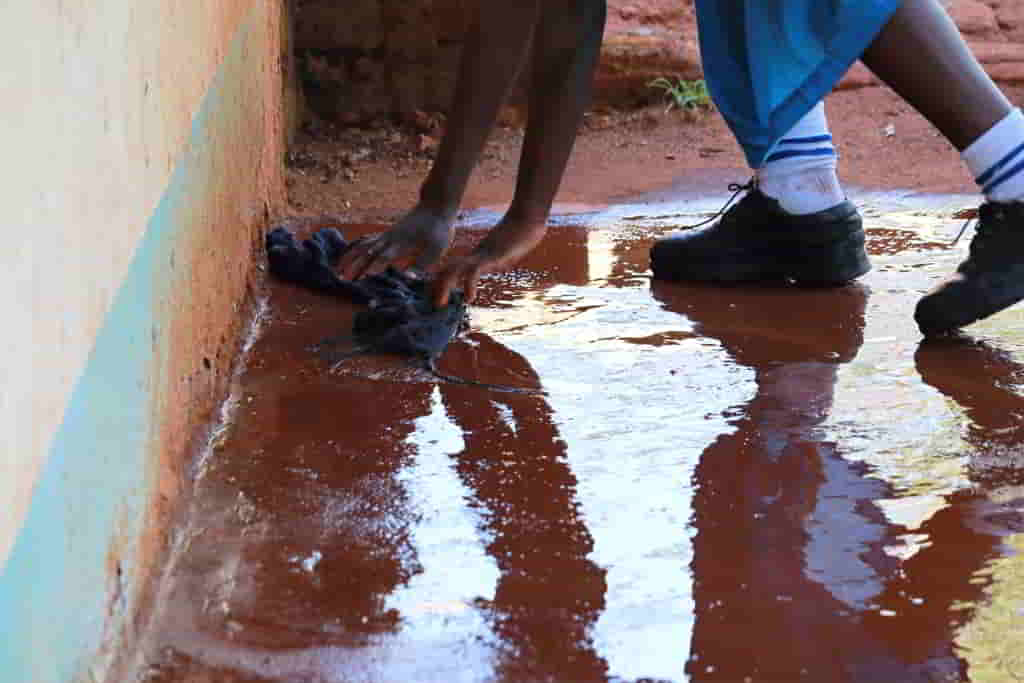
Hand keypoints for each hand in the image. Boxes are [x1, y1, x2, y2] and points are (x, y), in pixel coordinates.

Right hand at [340, 204, 456, 279]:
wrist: (435, 207)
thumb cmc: (438, 230)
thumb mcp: (436, 249)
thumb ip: (422, 263)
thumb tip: (409, 278)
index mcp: (401, 243)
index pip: (382, 256)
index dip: (372, 266)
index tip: (361, 279)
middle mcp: (389, 239)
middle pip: (367, 252)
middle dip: (354, 266)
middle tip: (343, 280)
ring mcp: (386, 235)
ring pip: (362, 246)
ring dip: (350, 258)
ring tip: (338, 270)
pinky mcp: (386, 234)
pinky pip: (365, 241)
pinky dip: (354, 248)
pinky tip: (347, 255)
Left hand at [433, 216, 547, 306]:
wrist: (528, 215)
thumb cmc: (523, 230)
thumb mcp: (511, 247)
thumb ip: (507, 252)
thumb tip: (510, 255)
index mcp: (480, 254)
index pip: (456, 267)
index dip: (444, 280)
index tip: (438, 295)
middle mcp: (477, 254)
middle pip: (450, 269)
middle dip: (439, 286)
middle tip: (433, 304)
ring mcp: (483, 254)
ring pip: (455, 269)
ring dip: (445, 286)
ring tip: (440, 303)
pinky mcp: (492, 254)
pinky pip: (475, 271)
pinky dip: (469, 285)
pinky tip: (469, 298)